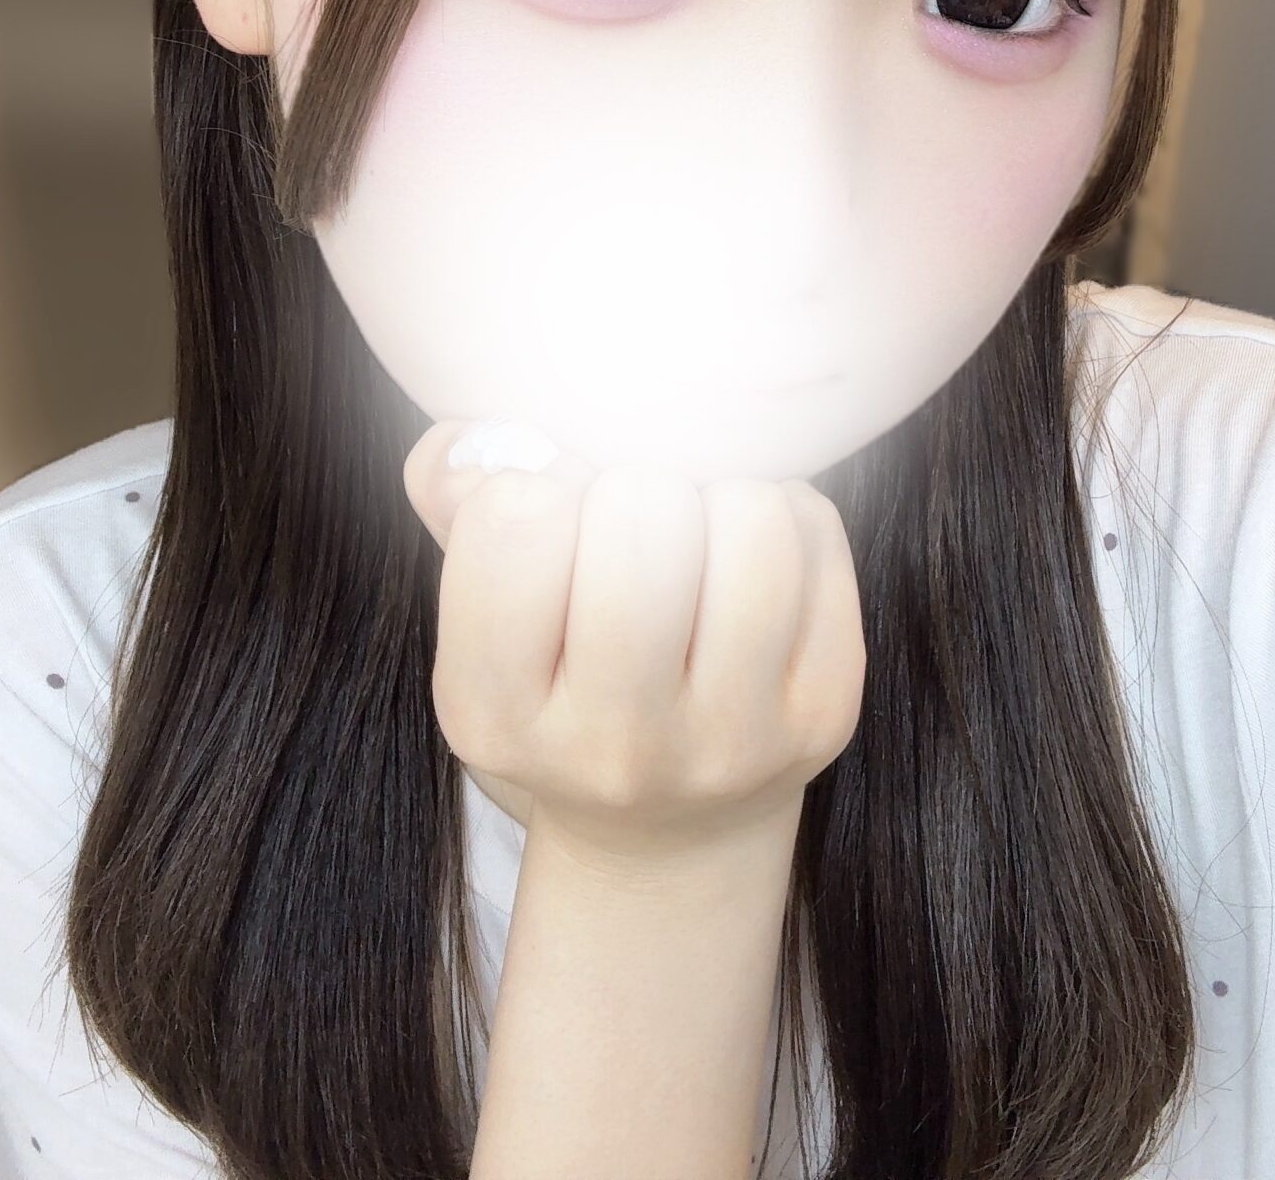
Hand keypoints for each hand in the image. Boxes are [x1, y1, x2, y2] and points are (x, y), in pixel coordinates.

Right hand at [402, 419, 866, 874]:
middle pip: (641, 517)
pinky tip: (751, 562)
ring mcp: (729, 737)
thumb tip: (480, 439)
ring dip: (719, 496)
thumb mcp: (479, 622)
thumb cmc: (560, 683)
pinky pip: (812, 533)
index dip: (538, 489)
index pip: (514, 521)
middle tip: (636, 532)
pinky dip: (784, 511)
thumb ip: (453, 504)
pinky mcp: (821, 712)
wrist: (664, 835)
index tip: (556, 526)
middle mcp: (611, 745)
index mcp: (496, 713)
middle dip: (636, 490)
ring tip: (700, 538)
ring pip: (748, 519)